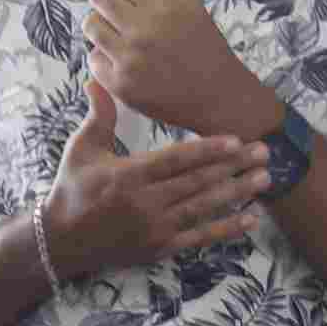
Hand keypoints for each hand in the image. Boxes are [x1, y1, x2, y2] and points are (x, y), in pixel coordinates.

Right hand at [39, 82, 267, 282]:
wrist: (60, 240)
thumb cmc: (72, 189)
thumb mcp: (81, 149)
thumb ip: (98, 116)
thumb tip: (96, 79)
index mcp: (128, 175)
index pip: (175, 159)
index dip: (208, 150)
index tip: (236, 140)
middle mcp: (145, 201)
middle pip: (197, 181)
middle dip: (234, 166)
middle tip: (266, 152)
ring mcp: (155, 227)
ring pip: (204, 207)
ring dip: (237, 193)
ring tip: (266, 179)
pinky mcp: (160, 247)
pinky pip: (199, 237)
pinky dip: (227, 228)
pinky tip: (252, 218)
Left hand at [85, 0, 278, 140]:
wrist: (220, 98)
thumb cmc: (203, 46)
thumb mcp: (188, 5)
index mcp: (168, 4)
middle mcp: (147, 29)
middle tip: (116, 5)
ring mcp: (131, 58)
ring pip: (90, 24)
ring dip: (102, 25)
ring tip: (121, 32)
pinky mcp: (121, 84)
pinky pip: (94, 56)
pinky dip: (106, 55)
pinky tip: (126, 58)